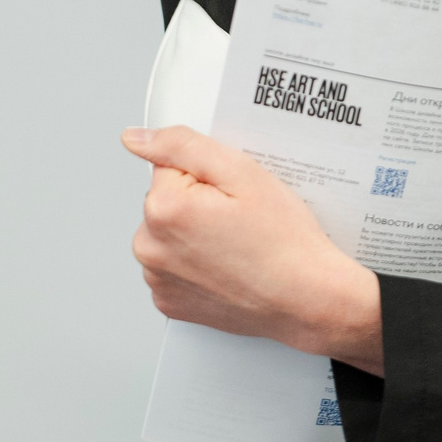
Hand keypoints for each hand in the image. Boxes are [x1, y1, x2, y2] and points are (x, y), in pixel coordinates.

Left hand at [123, 126, 384, 375]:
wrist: (306, 300)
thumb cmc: (284, 243)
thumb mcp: (241, 173)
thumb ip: (182, 146)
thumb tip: (135, 138)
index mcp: (162, 209)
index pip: (171, 168)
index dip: (208, 177)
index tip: (233, 197)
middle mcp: (149, 248)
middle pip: (167, 202)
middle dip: (198, 204)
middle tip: (239, 221)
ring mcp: (157, 280)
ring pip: (170, 235)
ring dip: (196, 236)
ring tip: (236, 247)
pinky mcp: (169, 303)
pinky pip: (175, 268)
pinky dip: (196, 266)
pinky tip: (227, 267)